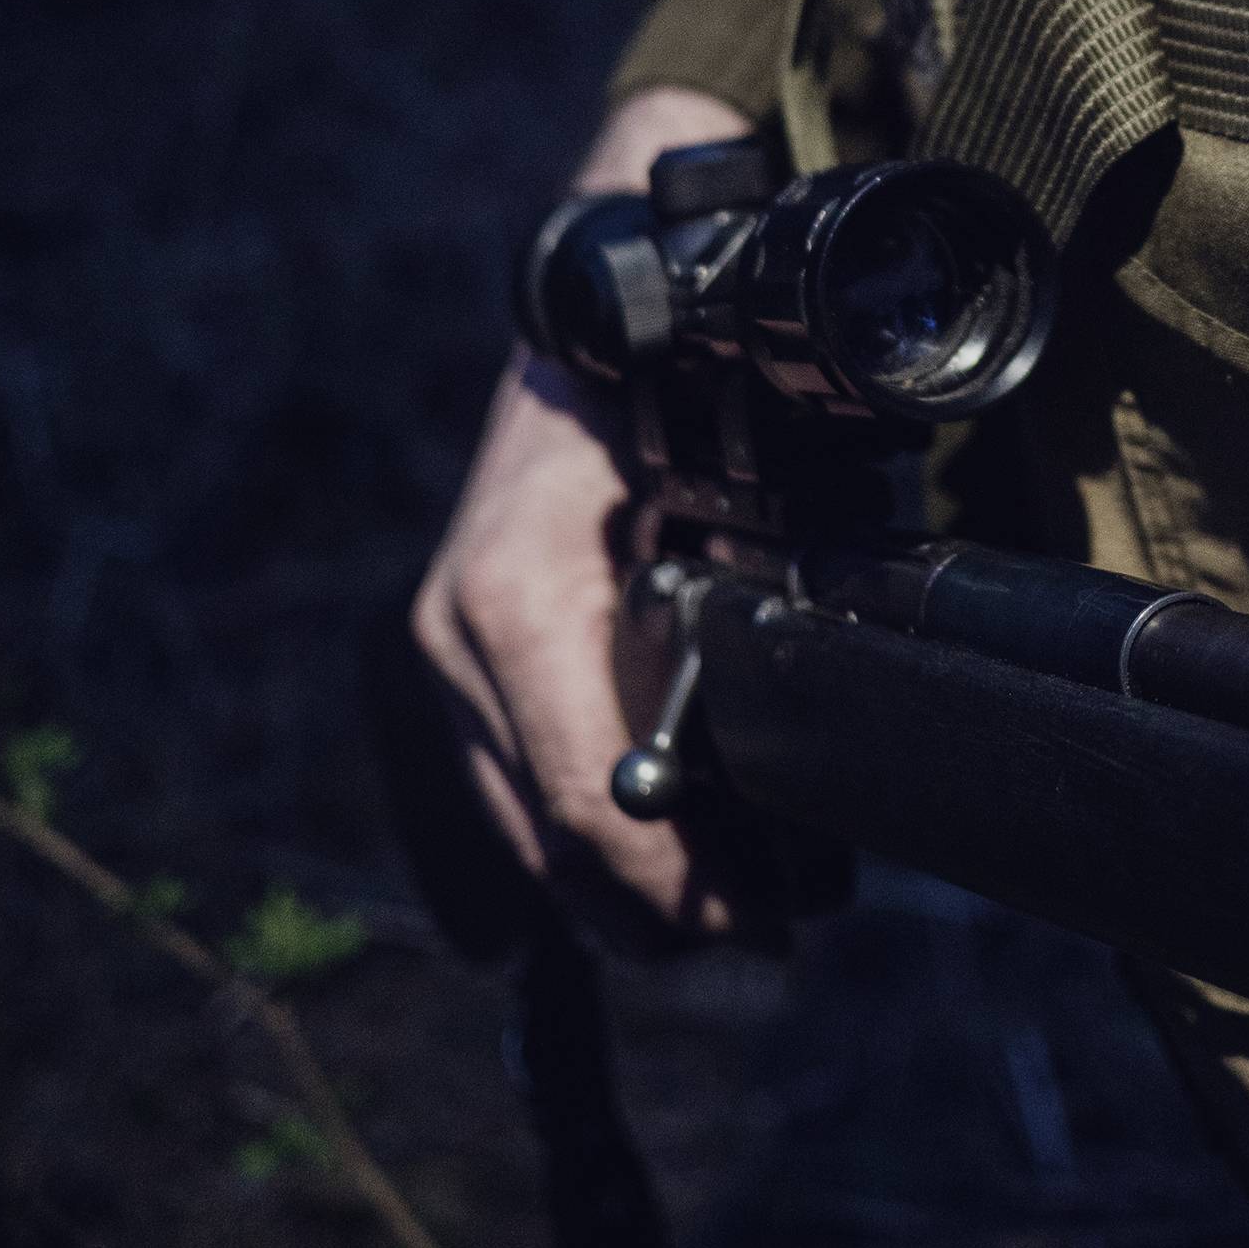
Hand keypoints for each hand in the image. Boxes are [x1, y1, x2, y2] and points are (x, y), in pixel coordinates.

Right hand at [411, 84, 750, 940]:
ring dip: (616, 888)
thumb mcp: (714, 481)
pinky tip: (656, 862)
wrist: (590, 314)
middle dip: (655, 909)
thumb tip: (801, 725)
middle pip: (547, 841)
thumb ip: (742, 593)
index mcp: (514, 603)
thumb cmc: (659, 388)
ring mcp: (447, 656)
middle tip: (766, 934)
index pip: (585, 796)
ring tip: (729, 916)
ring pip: (522, 830)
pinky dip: (578, 833)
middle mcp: (459, 640)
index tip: (750, 919)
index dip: (668, 884)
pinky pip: (510, 784)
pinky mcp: (457, 660)